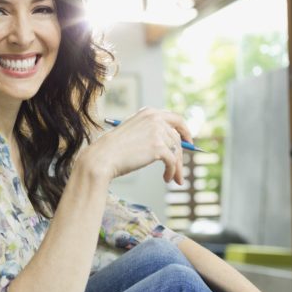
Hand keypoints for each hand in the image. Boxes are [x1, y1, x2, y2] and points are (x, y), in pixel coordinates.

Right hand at [78, 108, 193, 183]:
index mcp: (149, 113)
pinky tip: (166, 178)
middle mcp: (155, 118)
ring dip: (177, 167)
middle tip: (180, 170)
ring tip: (173, 178)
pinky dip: (172, 172)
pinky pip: (172, 162)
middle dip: (181, 155)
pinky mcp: (158, 147)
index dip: (185, 131)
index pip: (175, 119)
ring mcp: (157, 132)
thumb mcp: (133, 133)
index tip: (189, 142)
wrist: (102, 158)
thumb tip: (172, 145)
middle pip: (177, 138)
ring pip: (177, 152)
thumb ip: (151, 133)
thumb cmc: (113, 149)